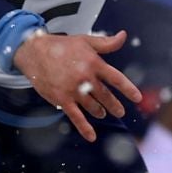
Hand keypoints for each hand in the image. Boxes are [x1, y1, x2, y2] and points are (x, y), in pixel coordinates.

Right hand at [13, 30, 141, 142]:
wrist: (33, 52)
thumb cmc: (61, 46)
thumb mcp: (85, 41)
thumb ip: (106, 43)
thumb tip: (124, 36)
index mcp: (94, 63)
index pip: (116, 79)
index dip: (128, 89)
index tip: (138, 98)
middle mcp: (85, 78)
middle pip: (105, 96)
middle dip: (114, 105)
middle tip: (120, 111)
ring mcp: (73, 90)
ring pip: (92, 106)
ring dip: (100, 111)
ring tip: (103, 114)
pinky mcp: (61, 99)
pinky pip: (75, 116)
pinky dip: (84, 128)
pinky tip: (91, 136)